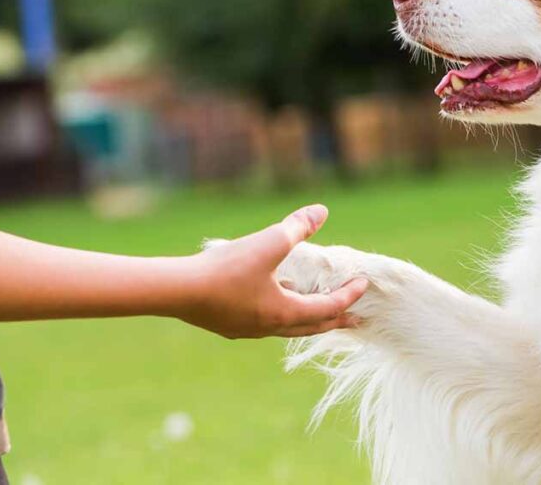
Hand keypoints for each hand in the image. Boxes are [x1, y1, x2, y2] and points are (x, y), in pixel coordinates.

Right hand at [177, 205, 367, 338]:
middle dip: (335, 319)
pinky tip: (269, 297)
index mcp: (284, 312)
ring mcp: (247, 330)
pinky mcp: (228, 325)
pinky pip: (263, 321)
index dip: (349, 295)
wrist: (177, 291)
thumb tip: (322, 211)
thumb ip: (297, 227)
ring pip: (286, 326)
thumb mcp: (268, 243)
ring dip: (305, 316)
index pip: (328, 308)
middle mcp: (269, 327)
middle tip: (354, 318)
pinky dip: (278, 311)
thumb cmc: (225, 270)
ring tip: (313, 305)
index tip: (363, 284)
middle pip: (311, 327)